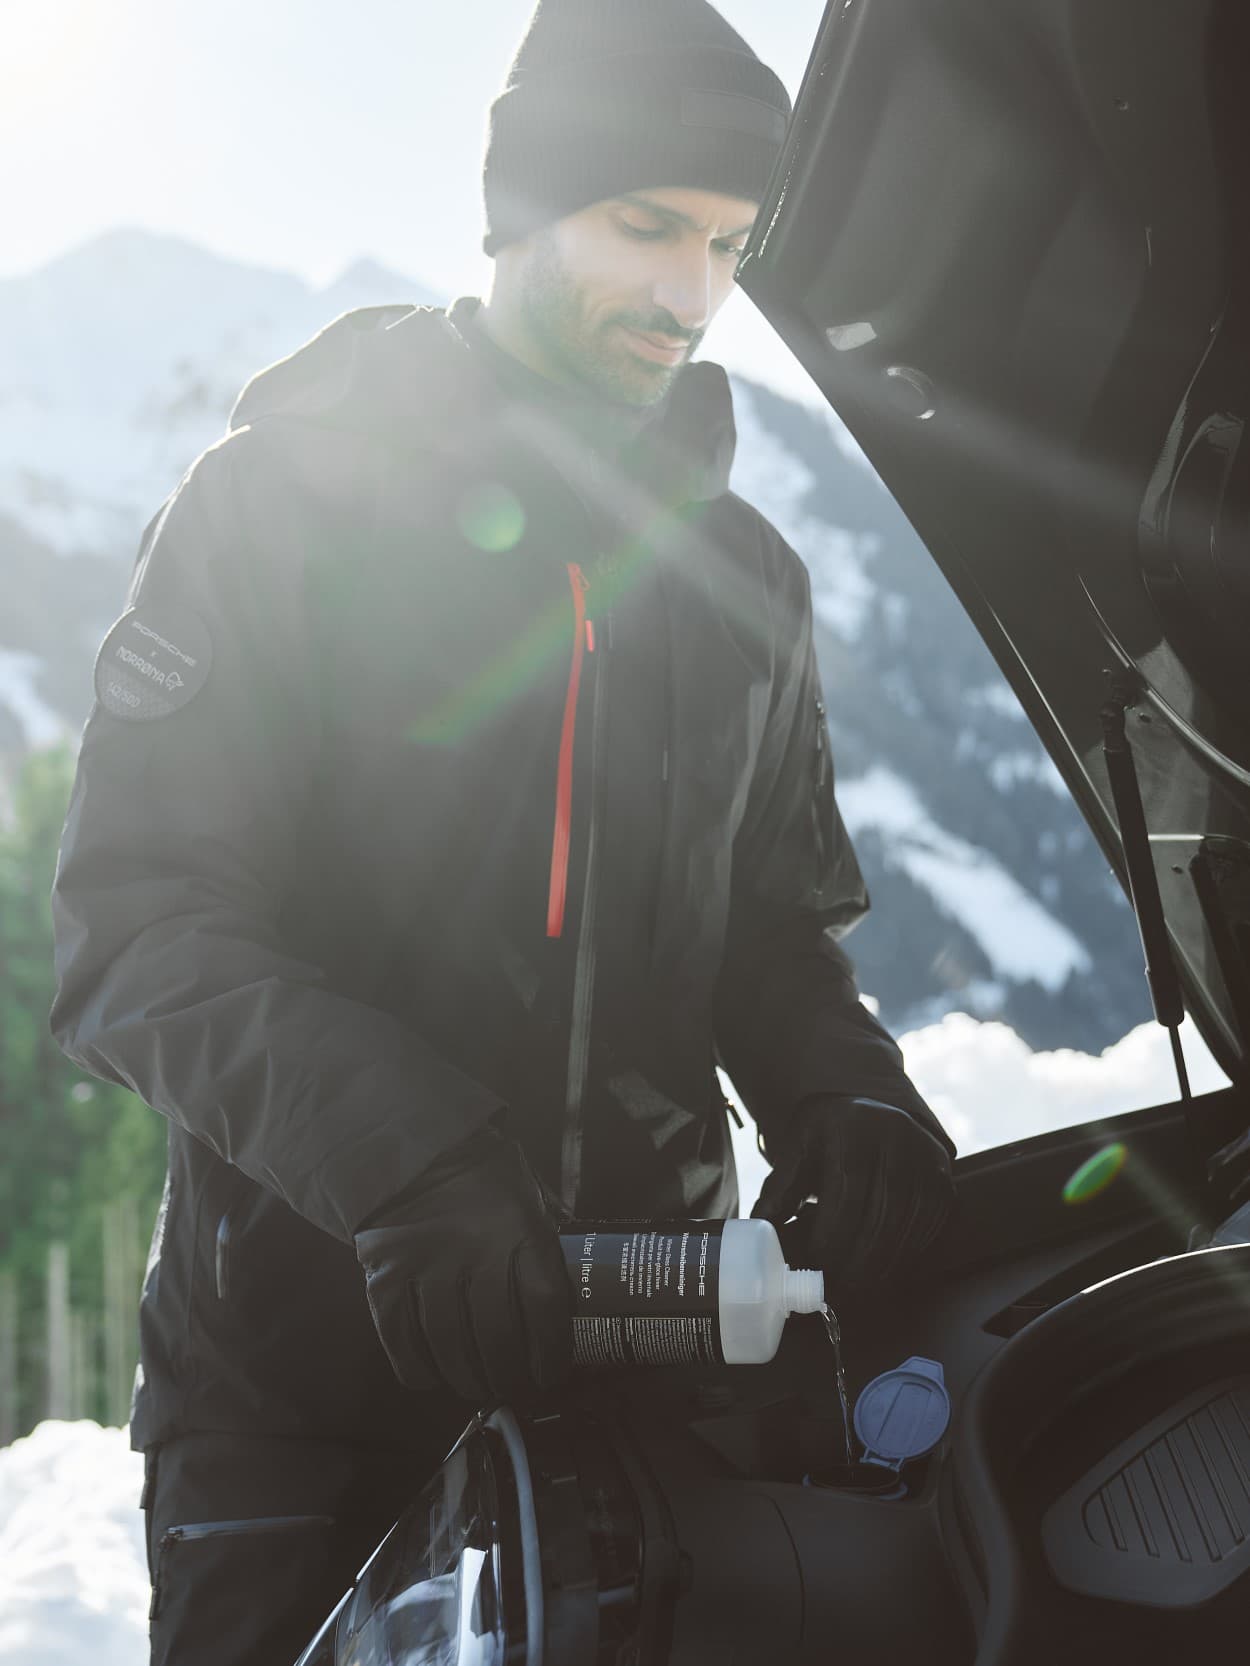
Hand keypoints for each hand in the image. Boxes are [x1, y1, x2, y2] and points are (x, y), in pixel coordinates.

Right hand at [354, 1124, 571, 1404]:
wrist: (411, 1151)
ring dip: (468, 1379)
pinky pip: (403, 1343)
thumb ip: (545, 1242)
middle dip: (511, 1375)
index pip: (545, 1307)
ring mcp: (425, 1267)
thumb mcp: (529, 1196)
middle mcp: (474, 1251)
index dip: (551, 1352)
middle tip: (514, 1386)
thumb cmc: (482, 1178)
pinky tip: (434, 1376)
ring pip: (451, 1349)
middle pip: (498, 1339)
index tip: (551, 1373)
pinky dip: (420, 1370)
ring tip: (478, 1386)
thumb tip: (575, 1294)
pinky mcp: (385, 1279)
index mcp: (520, 1229)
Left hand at [751, 1095, 954, 1290]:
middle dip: (850, 1264)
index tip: (811, 1268)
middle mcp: (898, 1143)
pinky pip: (922, 1234)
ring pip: (901, 1234)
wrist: (876, 1109)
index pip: (845, 1200)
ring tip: (849, 1287)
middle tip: (829, 1289)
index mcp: (853, 1129)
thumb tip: (761, 1230)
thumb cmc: (830, 1132)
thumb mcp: (800, 1146)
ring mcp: (926, 1164)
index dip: (829, 1241)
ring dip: (874, 1269)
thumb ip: (781, 1186)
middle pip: (876, 1222)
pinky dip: (899, 1258)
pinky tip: (877, 1269)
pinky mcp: (942, 1185)